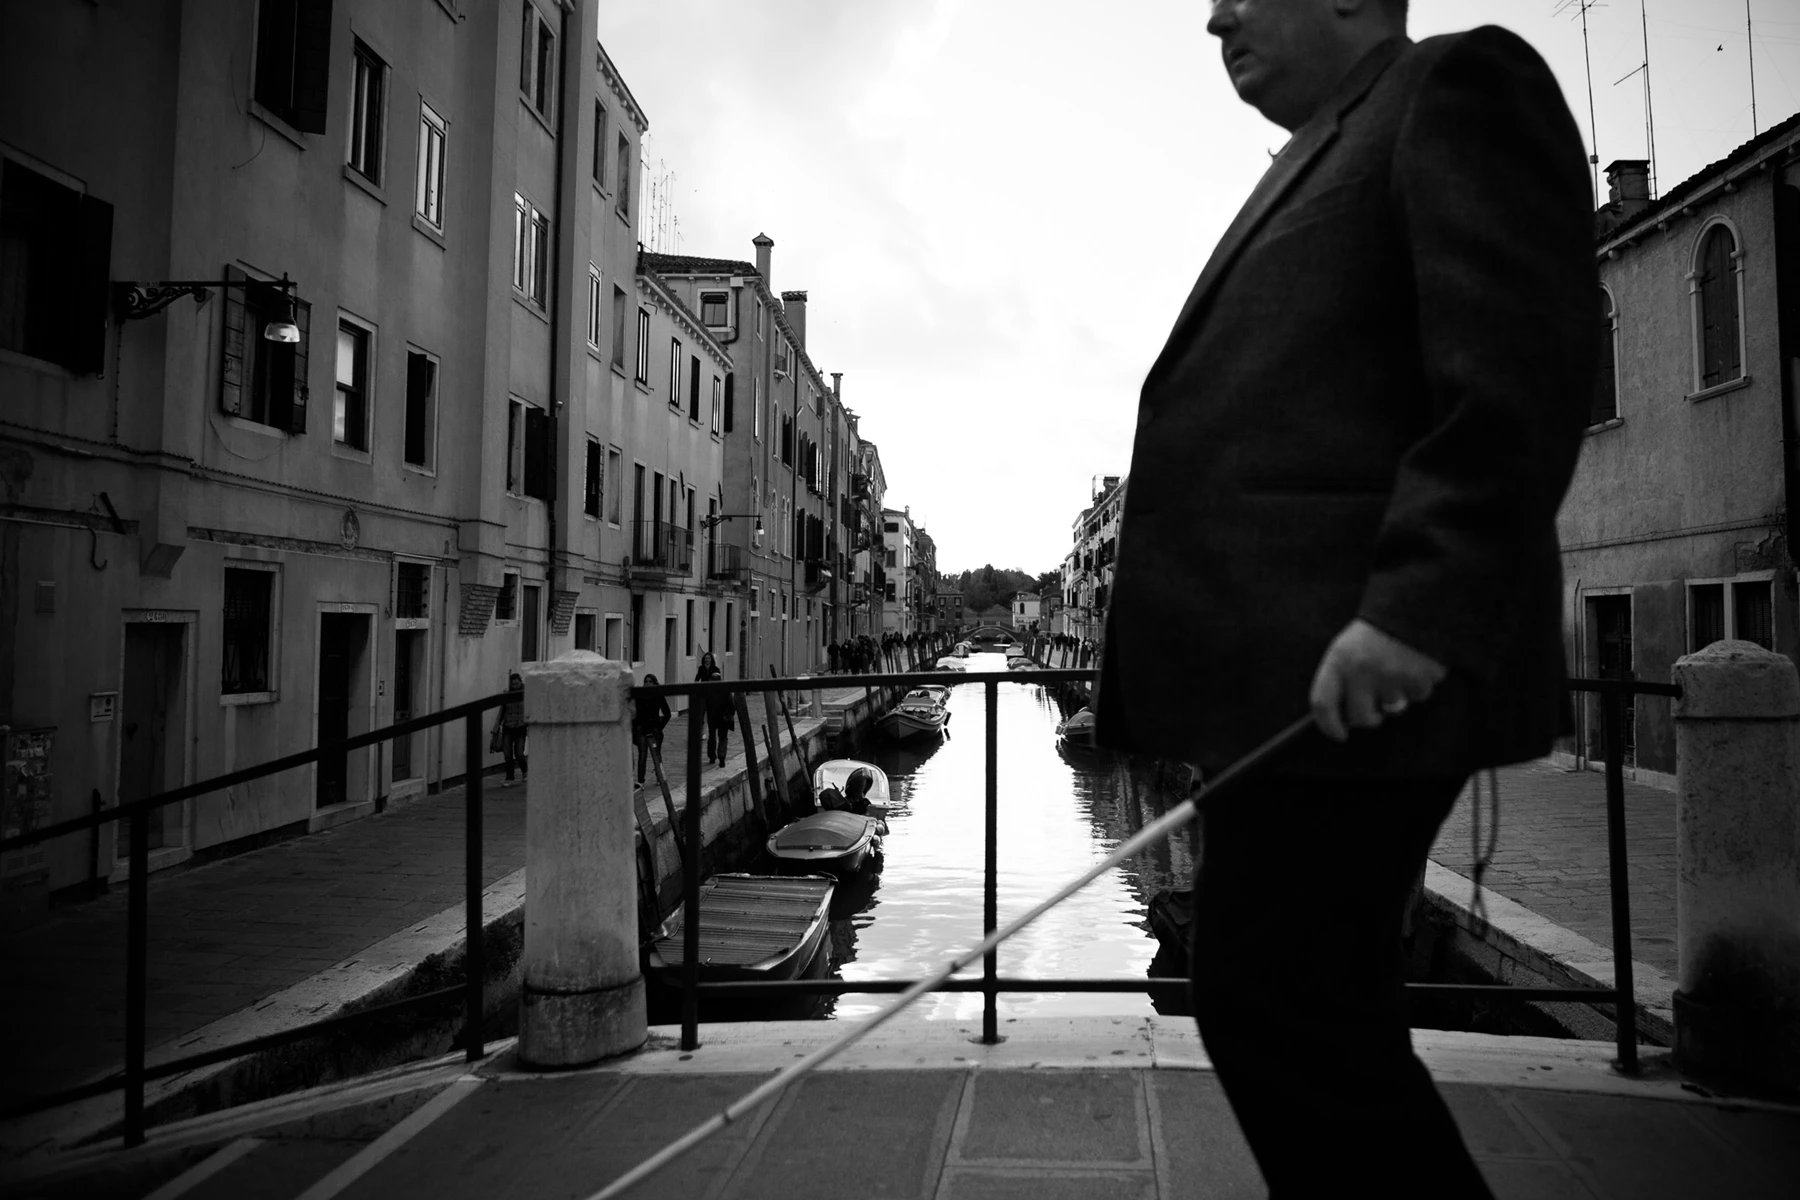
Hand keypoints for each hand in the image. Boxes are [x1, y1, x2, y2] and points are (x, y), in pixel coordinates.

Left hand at [1308, 618, 1446, 742]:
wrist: (1412, 605)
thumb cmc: (1376, 632)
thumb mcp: (1347, 648)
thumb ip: (1340, 679)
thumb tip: (1342, 717)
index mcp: (1338, 660)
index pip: (1323, 704)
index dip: (1328, 725)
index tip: (1338, 734)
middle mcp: (1362, 670)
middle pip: (1360, 717)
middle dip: (1369, 717)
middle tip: (1375, 709)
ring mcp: (1391, 676)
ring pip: (1392, 709)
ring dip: (1396, 697)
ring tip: (1397, 669)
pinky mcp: (1419, 678)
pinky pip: (1417, 697)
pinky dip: (1417, 687)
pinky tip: (1415, 665)